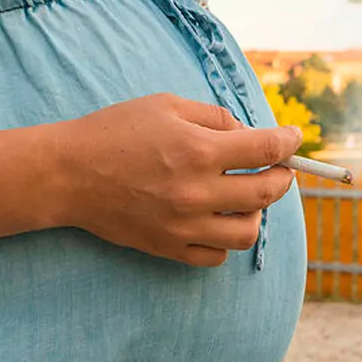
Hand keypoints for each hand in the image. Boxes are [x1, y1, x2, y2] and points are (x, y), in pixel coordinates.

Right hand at [53, 94, 299, 266]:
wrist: (68, 173)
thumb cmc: (113, 131)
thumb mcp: (166, 105)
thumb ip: (214, 117)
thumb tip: (248, 134)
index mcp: (198, 150)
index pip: (267, 150)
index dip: (290, 142)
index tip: (294, 140)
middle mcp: (196, 191)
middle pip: (266, 193)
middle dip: (282, 178)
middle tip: (278, 170)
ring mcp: (183, 224)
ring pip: (247, 233)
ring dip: (255, 214)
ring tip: (244, 200)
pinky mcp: (167, 247)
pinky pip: (214, 256)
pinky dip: (225, 242)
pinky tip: (217, 222)